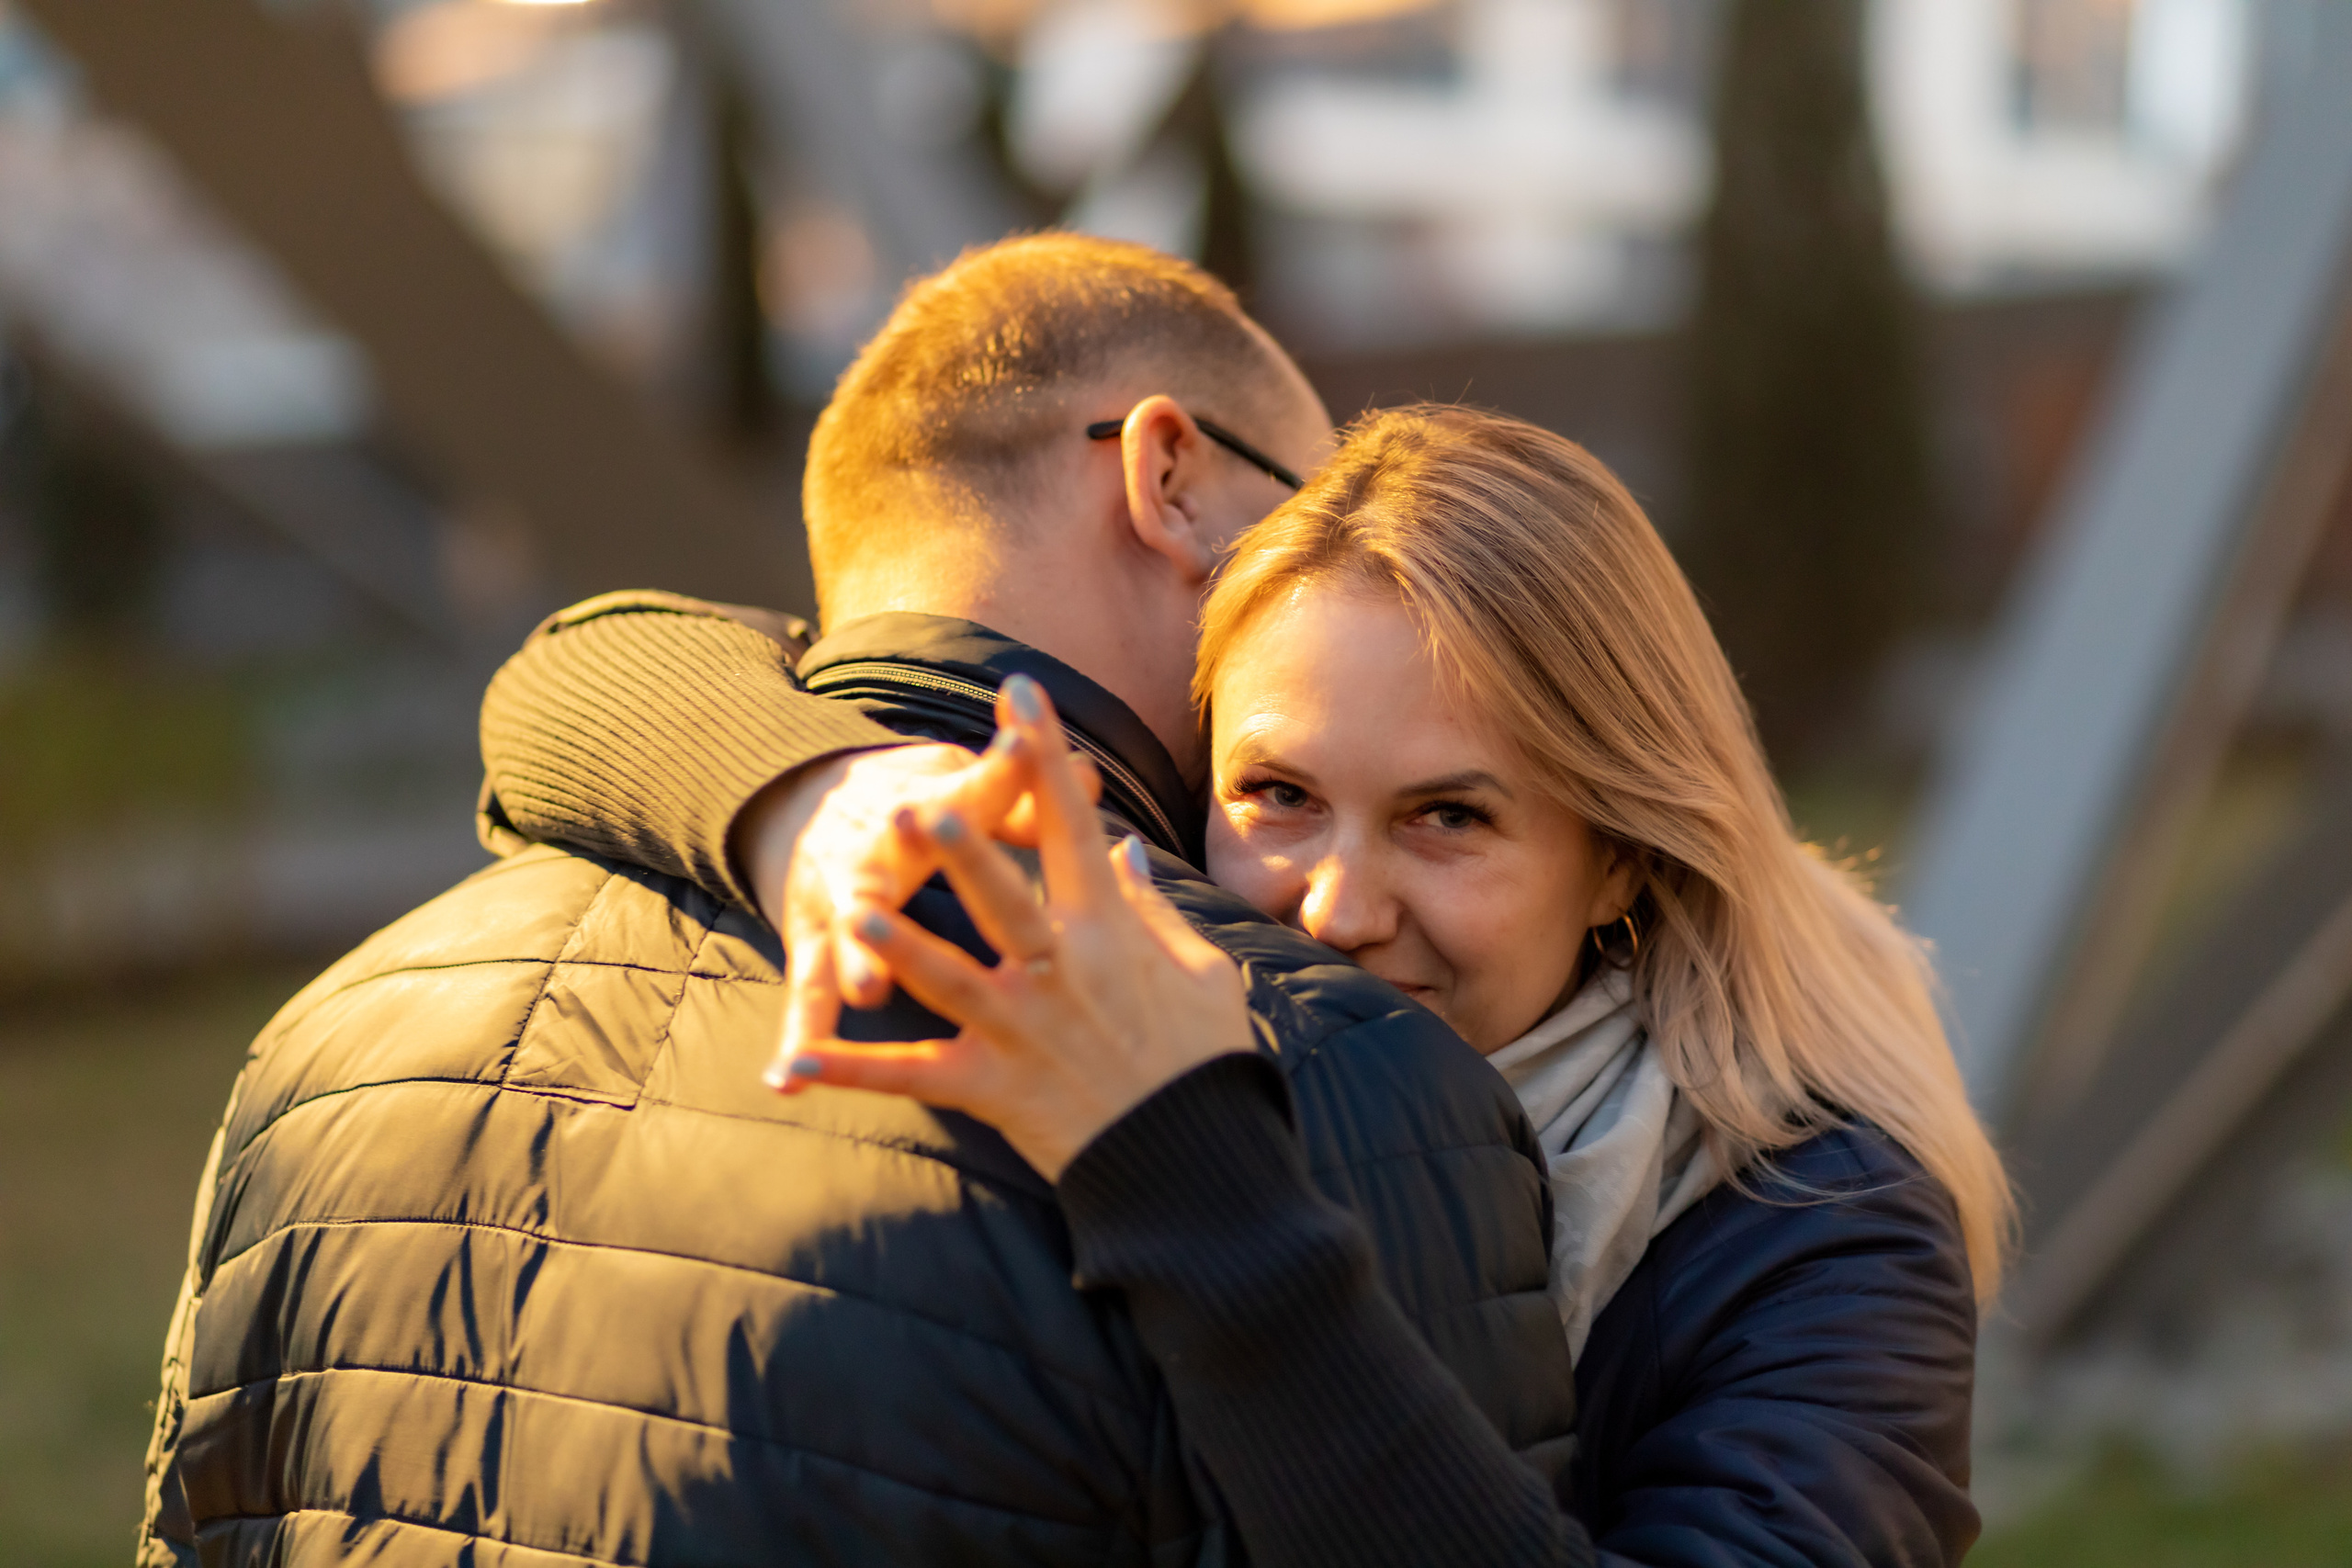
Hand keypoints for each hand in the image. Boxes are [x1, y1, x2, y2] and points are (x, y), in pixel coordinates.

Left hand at [772, 678, 1252, 1180]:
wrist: (1196, 1165)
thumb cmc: (1207, 1062)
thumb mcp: (1202, 974)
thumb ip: (1153, 908)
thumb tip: (1123, 850)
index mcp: (1112, 935)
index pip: (1075, 826)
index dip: (1047, 755)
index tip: (1021, 691)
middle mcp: (1062, 973)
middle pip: (1002, 897)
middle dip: (961, 847)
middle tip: (917, 800)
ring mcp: (1022, 1031)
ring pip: (949, 977)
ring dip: (898, 942)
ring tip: (852, 904)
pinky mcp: (991, 1088)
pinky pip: (911, 1076)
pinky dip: (853, 1070)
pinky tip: (797, 1061)